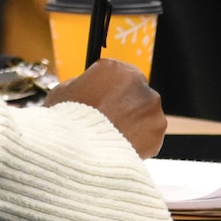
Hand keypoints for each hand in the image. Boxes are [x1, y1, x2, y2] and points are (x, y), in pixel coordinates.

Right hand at [45, 58, 165, 158]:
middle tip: (107, 123)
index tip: (102, 101)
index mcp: (115, 68)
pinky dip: (138, 143)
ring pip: (144, 115)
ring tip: (112, 139)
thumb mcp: (63, 92)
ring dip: (133, 124)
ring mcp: (151, 109)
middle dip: (124, 106)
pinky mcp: (157, 133)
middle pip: (133, 94)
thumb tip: (85, 91)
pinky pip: (149, 137)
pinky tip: (120, 148)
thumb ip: (81, 87)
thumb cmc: (67, 121)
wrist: (79, 152)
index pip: (116, 74)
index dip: (108, 90)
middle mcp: (139, 84)